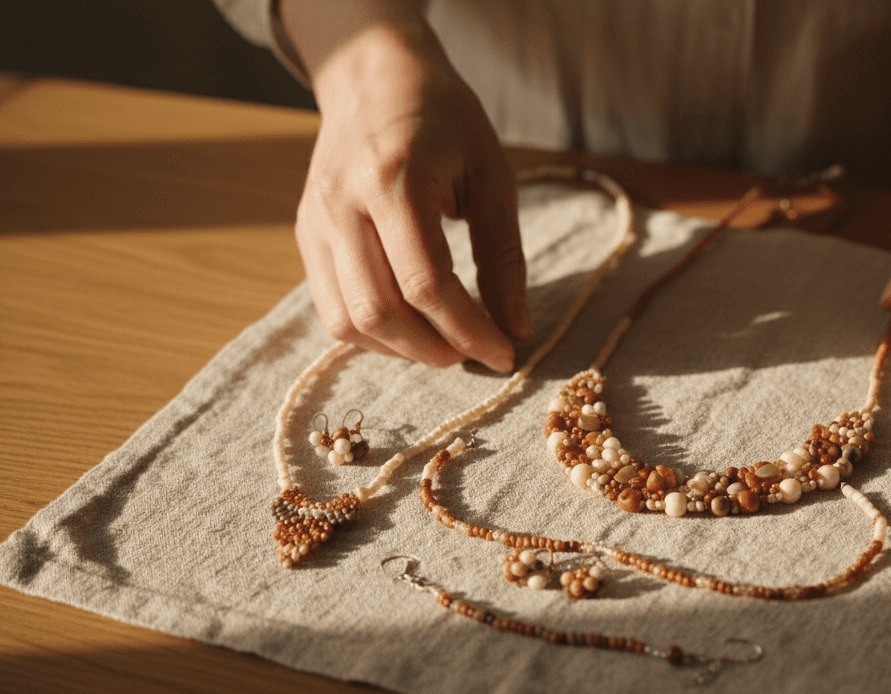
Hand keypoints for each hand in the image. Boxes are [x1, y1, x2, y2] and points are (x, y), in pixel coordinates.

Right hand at [284, 2, 529, 369]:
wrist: (375, 76)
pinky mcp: (307, 234)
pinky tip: (411, 329)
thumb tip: (518, 330)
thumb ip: (504, 256)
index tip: (505, 353)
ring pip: (347, 320)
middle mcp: (343, 204)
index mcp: (394, 181)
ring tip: (445, 346)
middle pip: (380, 311)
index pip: (427, 284)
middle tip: (476, 355)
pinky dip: (372, 333)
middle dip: (434, 350)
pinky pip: (330, 307)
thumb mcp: (492, 177)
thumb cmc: (445, 121)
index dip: (469, 330)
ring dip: (401, 350)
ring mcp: (316, 221)